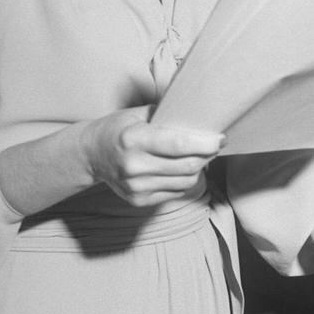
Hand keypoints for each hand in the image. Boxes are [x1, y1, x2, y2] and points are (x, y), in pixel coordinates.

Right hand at [81, 106, 223, 206]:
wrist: (91, 155)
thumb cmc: (119, 128)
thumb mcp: (138, 113)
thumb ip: (167, 113)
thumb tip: (201, 113)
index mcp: (133, 139)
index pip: (177, 145)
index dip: (204, 143)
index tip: (221, 138)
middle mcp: (133, 166)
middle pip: (186, 166)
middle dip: (207, 155)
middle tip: (214, 144)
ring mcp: (135, 187)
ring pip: (185, 182)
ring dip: (199, 168)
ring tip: (199, 155)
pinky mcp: (139, 201)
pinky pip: (176, 192)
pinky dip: (185, 180)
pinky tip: (182, 168)